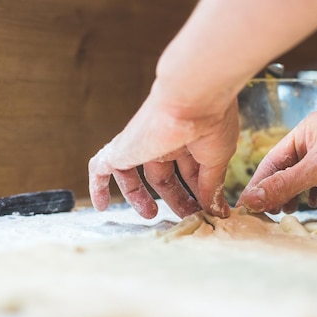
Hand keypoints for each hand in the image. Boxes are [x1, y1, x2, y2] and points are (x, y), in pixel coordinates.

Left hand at [89, 80, 238, 218]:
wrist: (192, 99)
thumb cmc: (211, 124)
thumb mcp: (216, 161)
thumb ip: (212, 187)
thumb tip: (218, 212)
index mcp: (188, 140)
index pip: (188, 172)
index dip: (196, 195)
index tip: (208, 213)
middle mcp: (164, 140)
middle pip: (163, 176)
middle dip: (175, 199)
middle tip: (186, 217)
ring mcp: (141, 143)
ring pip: (133, 173)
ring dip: (139, 197)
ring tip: (150, 215)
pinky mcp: (122, 148)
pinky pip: (101, 168)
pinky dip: (98, 186)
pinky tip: (101, 206)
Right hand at [237, 112, 316, 213]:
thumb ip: (284, 184)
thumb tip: (251, 199)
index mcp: (307, 131)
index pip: (273, 159)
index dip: (259, 182)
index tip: (246, 206)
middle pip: (285, 170)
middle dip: (275, 191)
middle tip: (265, 214)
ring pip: (300, 181)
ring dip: (291, 197)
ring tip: (286, 212)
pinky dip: (311, 197)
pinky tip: (312, 204)